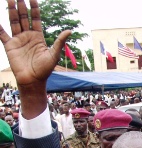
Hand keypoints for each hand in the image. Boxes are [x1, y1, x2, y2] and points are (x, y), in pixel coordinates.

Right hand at [0, 0, 70, 117]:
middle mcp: (27, 36)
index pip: (36, 19)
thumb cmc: (45, 70)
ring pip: (13, 21)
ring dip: (11, 10)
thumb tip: (69, 31)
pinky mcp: (9, 46)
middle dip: (21, 6)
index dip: (34, 8)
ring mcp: (18, 40)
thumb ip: (59, 42)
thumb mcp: (54, 55)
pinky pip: (2, 34)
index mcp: (38, 37)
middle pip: (23, 17)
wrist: (33, 80)